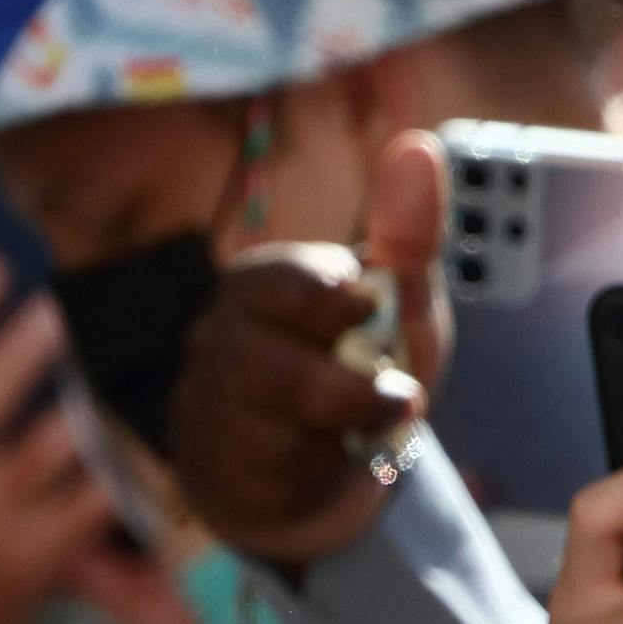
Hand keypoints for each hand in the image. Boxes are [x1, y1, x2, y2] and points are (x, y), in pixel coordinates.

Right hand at [172, 132, 450, 567]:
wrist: (313, 466)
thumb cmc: (356, 368)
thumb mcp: (397, 307)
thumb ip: (408, 236)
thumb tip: (417, 147)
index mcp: (259, 284)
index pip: (289, 285)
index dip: (341, 309)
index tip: (372, 319)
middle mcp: (216, 339)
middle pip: (274, 370)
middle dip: (349, 394)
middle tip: (396, 400)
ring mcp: (204, 406)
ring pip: (271, 429)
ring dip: (338, 437)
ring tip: (362, 432)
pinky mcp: (207, 466)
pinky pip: (264, 476)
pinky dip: (312, 474)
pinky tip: (318, 462)